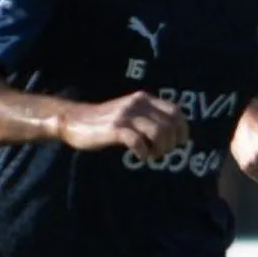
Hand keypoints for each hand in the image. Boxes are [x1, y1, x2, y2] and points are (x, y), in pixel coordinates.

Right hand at [57, 92, 188, 157]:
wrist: (75, 120)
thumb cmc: (105, 122)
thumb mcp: (129, 112)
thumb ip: (148, 117)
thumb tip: (173, 135)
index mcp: (144, 99)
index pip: (176, 111)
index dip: (182, 129)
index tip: (179, 143)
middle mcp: (137, 104)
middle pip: (170, 125)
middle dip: (171, 143)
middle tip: (162, 153)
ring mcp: (126, 116)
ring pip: (158, 133)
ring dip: (160, 149)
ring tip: (152, 155)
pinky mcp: (115, 129)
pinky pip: (139, 142)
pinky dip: (144, 153)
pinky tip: (139, 156)